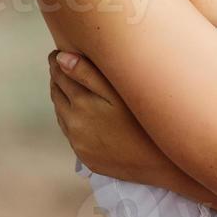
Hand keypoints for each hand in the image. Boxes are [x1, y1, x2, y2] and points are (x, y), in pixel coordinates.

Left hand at [48, 48, 168, 184]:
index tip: (57, 53)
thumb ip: (88, 73)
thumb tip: (61, 58)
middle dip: (57, 79)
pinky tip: (81, 113)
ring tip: (69, 86)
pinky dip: (70, 119)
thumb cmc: (144, 121)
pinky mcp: (86, 157)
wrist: (159, 163)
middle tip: (61, 65)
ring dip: (62, 99)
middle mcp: (74, 125)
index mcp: (80, 103)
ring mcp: (79, 143)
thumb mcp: (118, 92)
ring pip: (61, 114)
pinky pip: (70, 133)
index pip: (59, 76)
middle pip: (56, 94)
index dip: (57, 61)